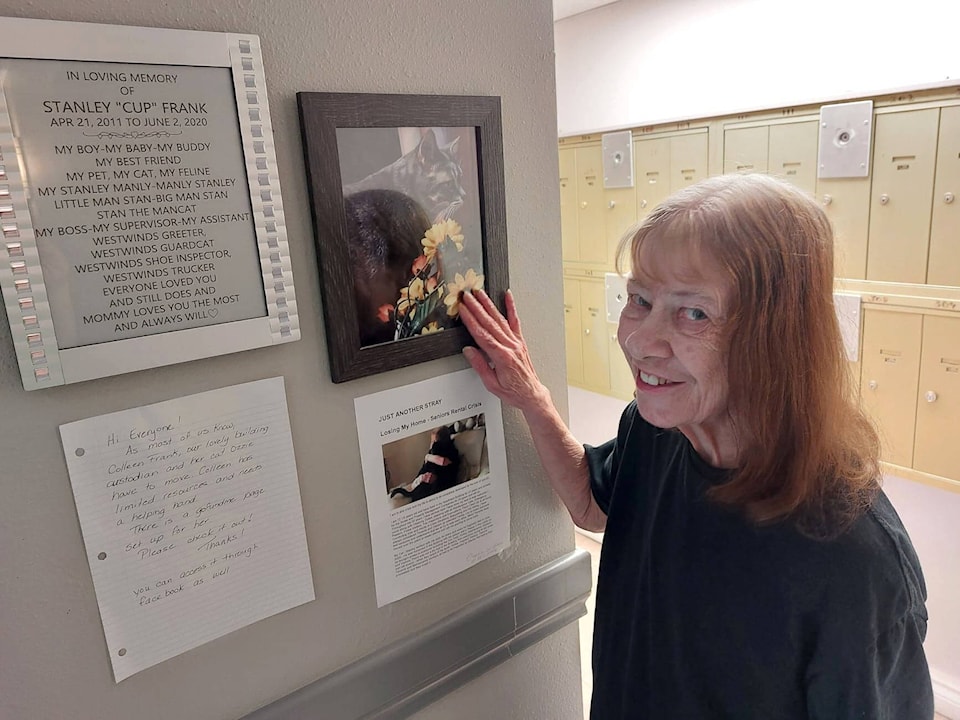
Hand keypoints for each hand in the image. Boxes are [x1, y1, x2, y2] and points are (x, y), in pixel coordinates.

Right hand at [459, 289, 550, 413]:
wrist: (531, 394)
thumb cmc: (513, 391)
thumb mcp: (491, 384)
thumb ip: (480, 365)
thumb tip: (469, 350)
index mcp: (502, 357)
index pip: (482, 335)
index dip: (471, 321)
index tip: (463, 310)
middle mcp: (510, 347)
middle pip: (490, 323)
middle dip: (476, 307)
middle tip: (467, 296)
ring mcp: (516, 342)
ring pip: (500, 319)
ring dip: (488, 304)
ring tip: (480, 293)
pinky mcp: (520, 341)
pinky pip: (516, 321)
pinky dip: (511, 307)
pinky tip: (508, 296)